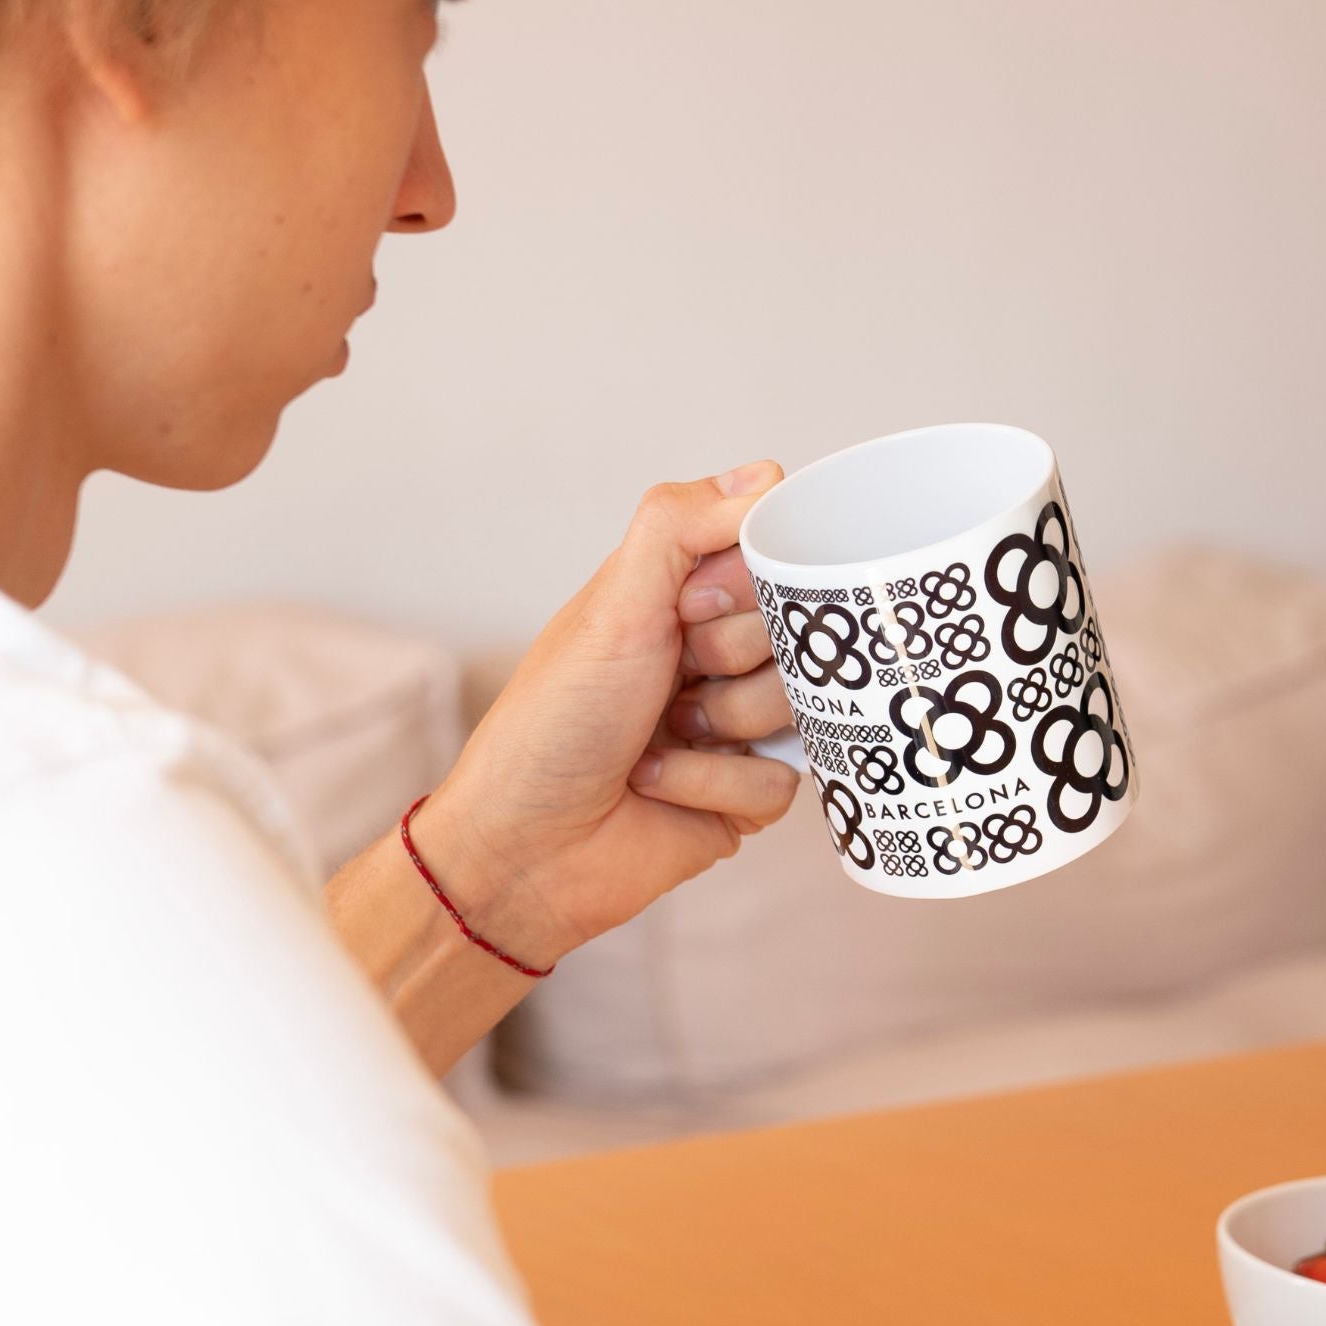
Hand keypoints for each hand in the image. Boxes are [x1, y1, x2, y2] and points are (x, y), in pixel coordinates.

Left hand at [411, 461, 801, 966]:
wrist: (524, 847)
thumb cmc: (549, 724)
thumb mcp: (611, 606)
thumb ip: (679, 525)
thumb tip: (765, 478)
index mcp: (682, 594)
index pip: (775, 551)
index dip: (745, 582)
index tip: (689, 608)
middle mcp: (717, 653)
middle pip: (800, 627)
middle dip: (729, 655)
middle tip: (671, 676)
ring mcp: (739, 723)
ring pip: (801, 702)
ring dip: (722, 724)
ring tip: (660, 737)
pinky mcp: (750, 794)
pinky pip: (785, 777)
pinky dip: (716, 783)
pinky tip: (661, 786)